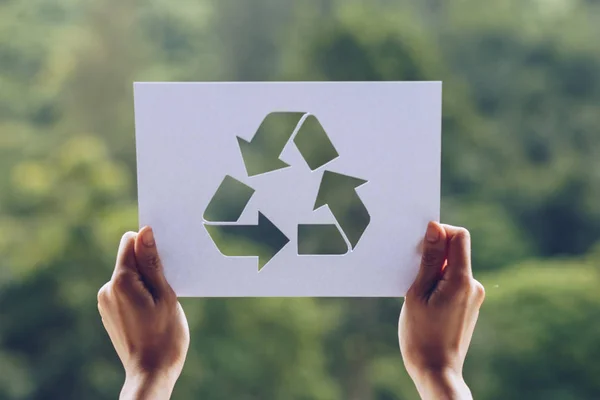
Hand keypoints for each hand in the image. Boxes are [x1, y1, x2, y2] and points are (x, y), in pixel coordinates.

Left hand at [98, 227, 189, 399]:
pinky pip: (125, 291)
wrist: (151, 373)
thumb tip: (144, 232)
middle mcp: (107, 289)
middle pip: (129, 259)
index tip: (166, 258)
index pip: (130, 242)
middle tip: (168, 286)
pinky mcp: (109, 313)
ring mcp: (106, 302)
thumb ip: (152, 263)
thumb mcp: (166, 295)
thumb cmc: (165, 336)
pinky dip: (140, 294)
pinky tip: (152, 311)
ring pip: (129, 276)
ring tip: (161, 303)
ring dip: (146, 281)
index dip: (149, 244)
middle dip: (149, 265)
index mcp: (121, 281)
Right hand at [399, 222, 484, 399]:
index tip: (419, 245)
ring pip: (452, 268)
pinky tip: (423, 300)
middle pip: (455, 251)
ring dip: (434, 270)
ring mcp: (473, 296)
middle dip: (433, 253)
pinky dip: (438, 283)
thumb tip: (435, 228)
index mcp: (462, 280)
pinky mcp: (468, 305)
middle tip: (411, 269)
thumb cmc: (421, 335)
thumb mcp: (418, 293)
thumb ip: (430, 260)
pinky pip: (453, 283)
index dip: (439, 232)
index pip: (459, 236)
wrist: (436, 372)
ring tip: (415, 291)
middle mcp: (473, 285)